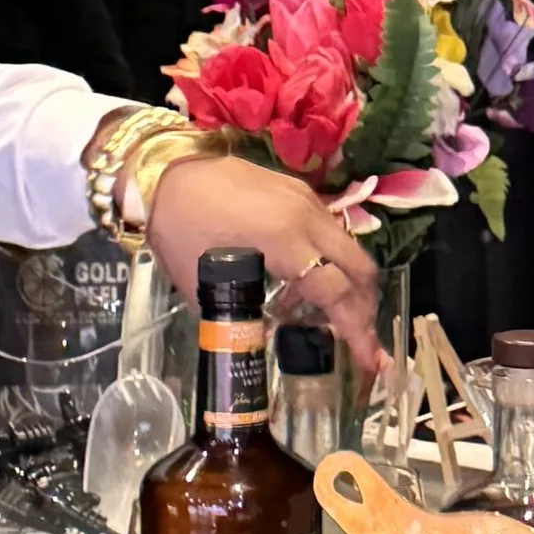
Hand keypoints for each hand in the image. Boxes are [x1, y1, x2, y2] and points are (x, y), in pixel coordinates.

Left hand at [141, 154, 381, 374]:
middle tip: (359, 337)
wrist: (163, 172)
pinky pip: (331, 229)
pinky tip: (313, 277)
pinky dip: (334, 258)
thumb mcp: (202, 284)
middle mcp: (306, 217)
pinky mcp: (297, 189)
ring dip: (352, 282)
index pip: (335, 292)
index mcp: (283, 242)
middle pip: (358, 268)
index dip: (356, 330)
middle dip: (365, 307)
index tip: (370, 360)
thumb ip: (236, 314)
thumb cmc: (177, 229)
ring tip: (339, 313)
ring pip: (350, 246)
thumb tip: (257, 339)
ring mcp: (305, 199)